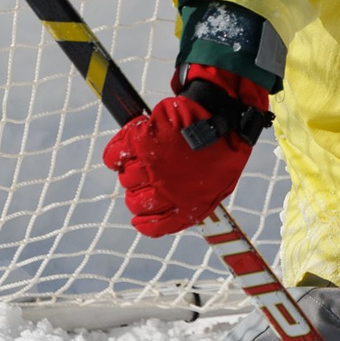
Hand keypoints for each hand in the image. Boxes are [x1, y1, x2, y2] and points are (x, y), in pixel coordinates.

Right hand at [100, 66, 271, 236]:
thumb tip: (174, 208)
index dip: (144, 222)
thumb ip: (193, 200)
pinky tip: (124, 152)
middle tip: (144, 180)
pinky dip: (115, 155)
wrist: (223, 114)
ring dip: (130, 170)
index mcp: (189, 205)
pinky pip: (115, 156)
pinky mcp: (142, 142)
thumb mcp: (217, 185)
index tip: (138, 219)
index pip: (155, 227)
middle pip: (135, 202)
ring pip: (126, 178)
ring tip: (143, 159)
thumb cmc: (224, 148)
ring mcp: (154, 166)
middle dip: (136, 193)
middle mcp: (168, 190)